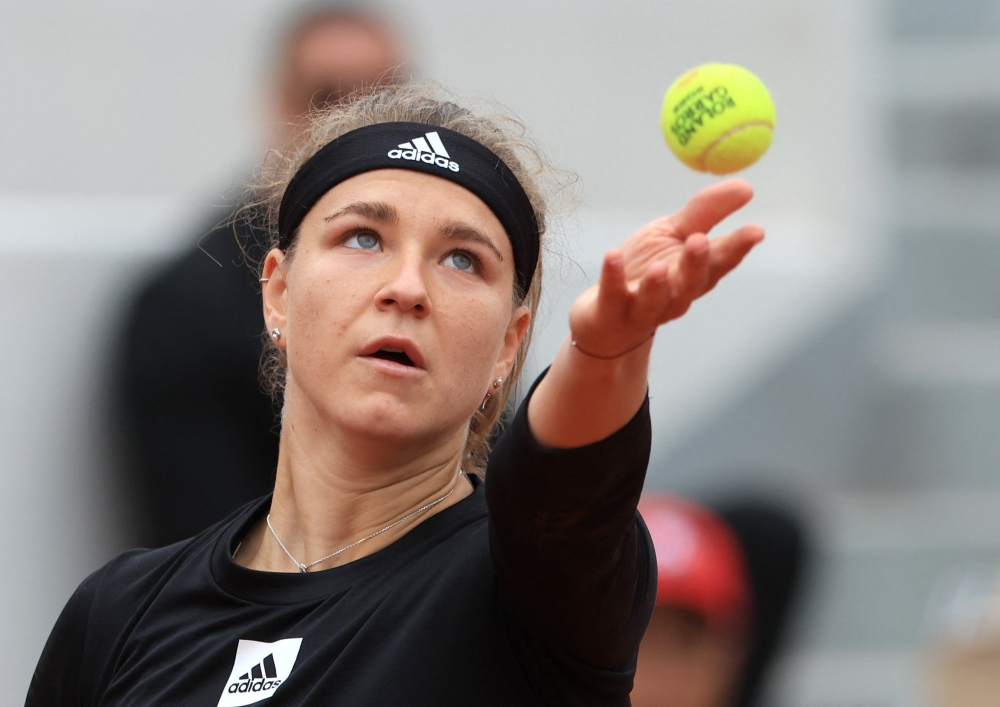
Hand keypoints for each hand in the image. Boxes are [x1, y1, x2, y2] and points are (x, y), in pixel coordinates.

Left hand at [568, 179, 764, 357]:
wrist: (606, 319)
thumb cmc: (645, 270)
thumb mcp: (672, 234)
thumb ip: (706, 212)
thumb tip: (747, 187)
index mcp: (695, 275)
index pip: (721, 261)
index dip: (738, 247)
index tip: (756, 230)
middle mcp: (675, 296)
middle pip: (691, 284)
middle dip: (698, 264)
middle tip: (699, 241)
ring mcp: (643, 308)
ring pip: (655, 300)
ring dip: (658, 284)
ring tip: (659, 266)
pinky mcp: (611, 313)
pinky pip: (613, 297)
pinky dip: (613, 277)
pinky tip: (613, 256)